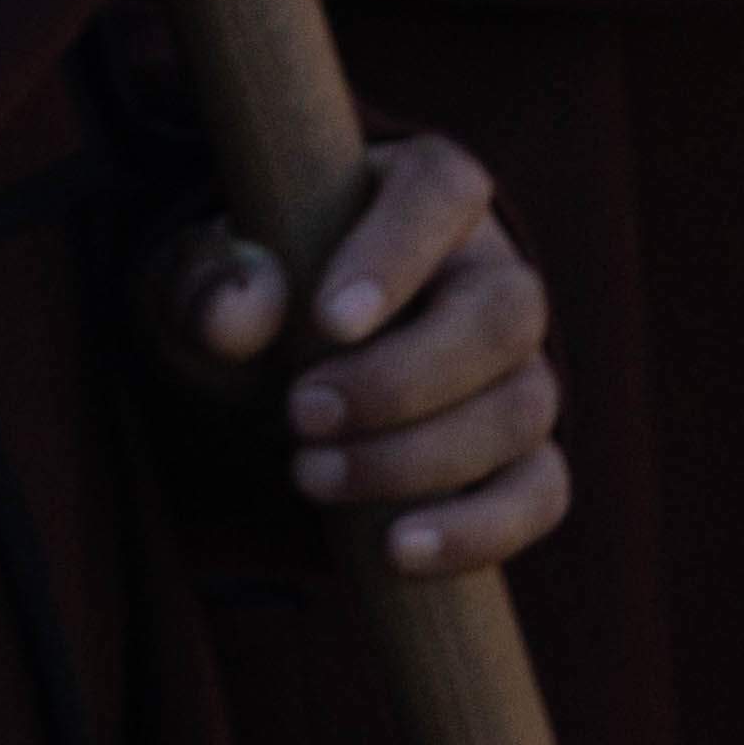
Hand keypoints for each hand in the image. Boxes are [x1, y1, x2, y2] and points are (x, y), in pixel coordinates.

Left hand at [157, 131, 568, 578]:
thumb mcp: (203, 280)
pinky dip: (481, 529)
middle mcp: (492, 273)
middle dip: (403, 380)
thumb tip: (238, 315)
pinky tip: (399, 552)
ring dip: (419, 459)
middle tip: (301, 413)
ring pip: (524, 407)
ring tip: (311, 477)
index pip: (444, 192)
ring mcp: (517, 366)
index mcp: (425, 195)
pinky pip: (540, 491)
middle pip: (505, 315)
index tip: (329, 320)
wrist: (273, 369)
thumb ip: (212, 286)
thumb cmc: (252, 301)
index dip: (399, 253)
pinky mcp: (519, 451)